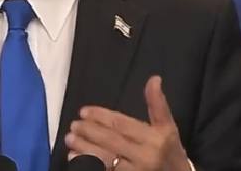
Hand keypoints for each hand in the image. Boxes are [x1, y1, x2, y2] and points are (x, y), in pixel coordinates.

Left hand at [65, 75, 189, 170]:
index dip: (100, 116)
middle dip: (89, 131)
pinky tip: (77, 159)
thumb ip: (158, 104)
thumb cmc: (170, 151)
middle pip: (110, 141)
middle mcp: (145, 156)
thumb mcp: (168, 126)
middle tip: (74, 125)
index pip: (122, 124)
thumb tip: (154, 79)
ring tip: (70, 140)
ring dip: (84, 149)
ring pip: (105, 159)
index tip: (84, 111)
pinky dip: (89, 165)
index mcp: (155, 138)